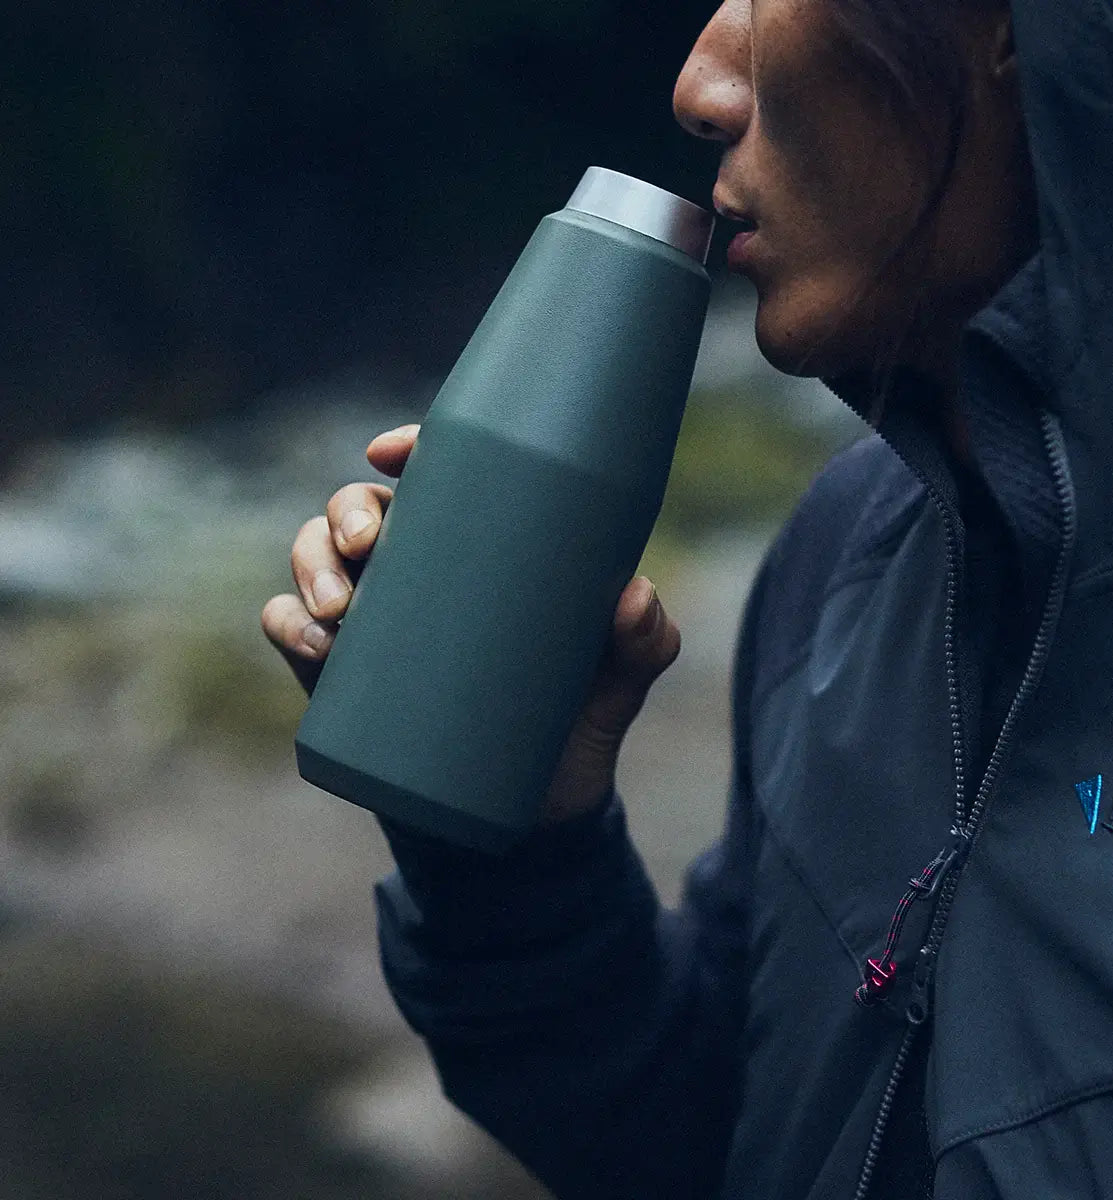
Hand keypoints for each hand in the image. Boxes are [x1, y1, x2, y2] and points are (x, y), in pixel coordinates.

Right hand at [261, 423, 681, 824]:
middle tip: (368, 543)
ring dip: (310, 563)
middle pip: (361, 508)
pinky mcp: (345, 676)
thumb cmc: (579, 719)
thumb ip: (645, 640)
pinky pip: (292, 630)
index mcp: (482, 546)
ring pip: (316, 557)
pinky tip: (311, 640)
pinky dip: (288, 624)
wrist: (537, 811)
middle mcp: (421, 571)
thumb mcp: (622, 678)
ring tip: (339, 604)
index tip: (390, 450)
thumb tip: (632, 594)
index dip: (405, 449)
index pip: (435, 477)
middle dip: (347, 511)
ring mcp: (377, 620)